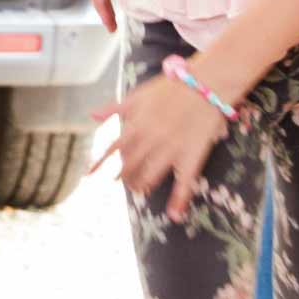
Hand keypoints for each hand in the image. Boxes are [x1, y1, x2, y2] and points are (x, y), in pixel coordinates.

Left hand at [101, 62, 223, 217]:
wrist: (207, 84)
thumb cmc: (172, 87)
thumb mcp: (139, 95)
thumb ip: (115, 107)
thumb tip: (92, 115)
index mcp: (136, 125)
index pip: (113, 150)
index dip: (101, 164)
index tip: (91, 175)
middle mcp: (150, 141)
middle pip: (129, 167)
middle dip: (123, 177)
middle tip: (125, 181)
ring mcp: (171, 151)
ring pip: (150, 178)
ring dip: (141, 186)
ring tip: (140, 189)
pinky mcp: (191, 157)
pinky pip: (184, 183)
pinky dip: (179, 200)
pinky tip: (175, 215)